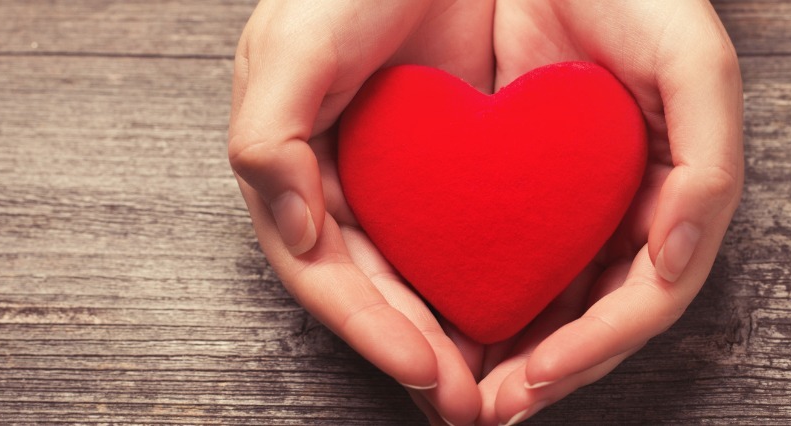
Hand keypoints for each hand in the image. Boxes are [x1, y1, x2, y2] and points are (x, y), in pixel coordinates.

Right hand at [227, 1, 494, 423]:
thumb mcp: (287, 48)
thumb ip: (267, 139)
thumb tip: (294, 233)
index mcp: (294, 173)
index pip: (327, 274)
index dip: (371, 328)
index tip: (426, 369)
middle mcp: (343, 188)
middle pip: (378, 295)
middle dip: (420, 355)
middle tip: (471, 407)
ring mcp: (399, 183)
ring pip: (423, 282)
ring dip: (455, 341)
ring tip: (499, 390)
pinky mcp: (452, 167)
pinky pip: (468, 240)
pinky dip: (486, 287)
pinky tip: (522, 323)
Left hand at [473, 1, 743, 422]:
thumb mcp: (695, 65)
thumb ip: (709, 168)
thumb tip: (671, 267)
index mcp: (675, 196)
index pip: (645, 298)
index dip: (598, 347)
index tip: (538, 377)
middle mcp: (628, 210)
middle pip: (593, 317)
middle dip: (548, 370)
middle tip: (492, 410)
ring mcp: (577, 202)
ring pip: (547, 299)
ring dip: (510, 353)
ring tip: (464, 394)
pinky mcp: (523, 183)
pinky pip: (503, 255)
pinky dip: (480, 298)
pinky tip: (444, 325)